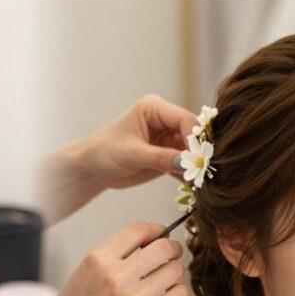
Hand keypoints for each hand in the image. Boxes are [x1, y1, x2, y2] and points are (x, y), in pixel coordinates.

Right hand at [45, 222, 189, 295]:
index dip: (155, 229)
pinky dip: (176, 291)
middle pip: (164, 247)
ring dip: (172, 270)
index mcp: (98, 258)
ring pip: (175, 270)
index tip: (158, 235)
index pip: (140, 229)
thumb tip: (155, 236)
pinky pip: (179, 294)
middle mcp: (116, 276)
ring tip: (162, 277)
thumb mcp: (88, 267)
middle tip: (170, 253)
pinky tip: (164, 293)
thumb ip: (118, 250)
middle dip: (172, 247)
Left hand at [78, 94, 197, 188]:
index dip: (194, 138)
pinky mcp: (166, 156)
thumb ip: (161, 158)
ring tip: (200, 181)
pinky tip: (193, 186)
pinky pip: (184, 164)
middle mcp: (164, 120)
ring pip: (191, 151)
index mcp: (154, 108)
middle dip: (198, 153)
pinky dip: (189, 174)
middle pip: (192, 134)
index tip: (198, 158)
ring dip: (196, 166)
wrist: (91, 169)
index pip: (185, 119)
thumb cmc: (104, 152)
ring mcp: (166, 138)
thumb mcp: (132, 154)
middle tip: (203, 172)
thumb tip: (187, 163)